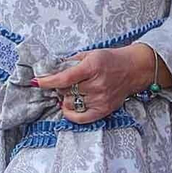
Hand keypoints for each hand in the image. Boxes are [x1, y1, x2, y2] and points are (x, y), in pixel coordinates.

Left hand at [35, 45, 155, 124]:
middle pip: (66, 91)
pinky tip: (68, 107)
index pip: (64, 78)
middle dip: (60, 88)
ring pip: (71, 104)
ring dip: (66, 98)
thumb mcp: (91, 54)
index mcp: (92, 67)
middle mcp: (97, 84)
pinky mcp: (105, 109)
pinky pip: (81, 118)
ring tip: (72, 91)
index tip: (37, 82)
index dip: (48, 81)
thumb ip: (72, 62)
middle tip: (63, 83)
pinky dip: (71, 114)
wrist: (135, 69)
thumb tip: (52, 69)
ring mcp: (101, 99)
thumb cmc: (111, 60)